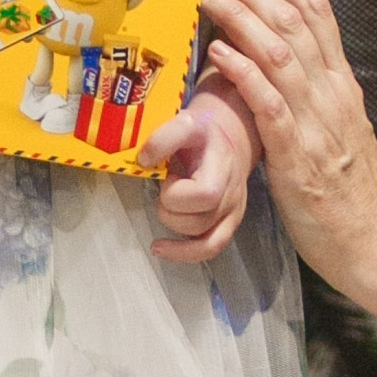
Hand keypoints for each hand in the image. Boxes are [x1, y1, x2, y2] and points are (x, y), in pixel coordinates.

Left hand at [141, 83, 254, 266]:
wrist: (231, 136)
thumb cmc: (203, 132)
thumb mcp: (184, 122)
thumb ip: (163, 137)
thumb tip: (143, 161)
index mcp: (223, 166)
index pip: (205, 195)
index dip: (176, 192)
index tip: (168, 174)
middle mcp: (232, 193)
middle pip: (198, 221)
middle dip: (169, 207)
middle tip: (167, 184)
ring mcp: (233, 211)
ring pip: (202, 238)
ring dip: (174, 223)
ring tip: (167, 202)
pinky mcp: (229, 223)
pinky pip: (211, 248)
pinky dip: (184, 254)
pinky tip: (160, 249)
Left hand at [196, 0, 376, 329]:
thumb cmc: (351, 197)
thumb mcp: (337, 134)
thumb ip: (314, 99)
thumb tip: (283, 71)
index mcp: (342, 85)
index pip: (318, 12)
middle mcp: (333, 93)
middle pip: (294, 20)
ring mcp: (318, 123)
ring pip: (280, 52)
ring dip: (241, 14)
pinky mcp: (299, 157)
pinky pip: (271, 105)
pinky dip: (245, 73)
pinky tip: (220, 52)